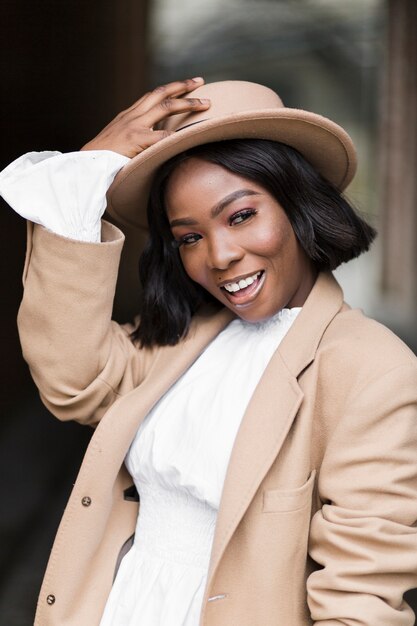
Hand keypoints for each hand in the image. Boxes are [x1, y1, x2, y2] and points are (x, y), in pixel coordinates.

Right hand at [80, 77, 209, 157]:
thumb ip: (136, 138)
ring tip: (205, 103)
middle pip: (161, 93)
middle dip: (183, 86)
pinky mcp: (135, 140)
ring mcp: (134, 126)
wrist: (87, 164)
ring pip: (165, 107)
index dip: (170, 90)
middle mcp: (132, 116)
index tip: (186, 86)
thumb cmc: (103, 159)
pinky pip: (162, 135)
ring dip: (188, 103)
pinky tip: (192, 135)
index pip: (152, 96)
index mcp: (129, 116)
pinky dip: (178, 134)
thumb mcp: (120, 142)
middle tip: (201, 82)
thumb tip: (154, 143)